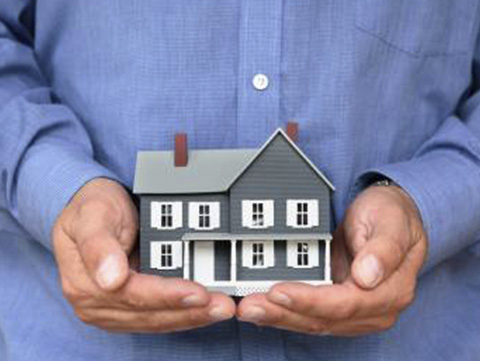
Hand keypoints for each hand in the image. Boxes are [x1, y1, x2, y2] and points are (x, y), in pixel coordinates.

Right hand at [52, 178, 234, 332]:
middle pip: (148, 314)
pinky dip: (183, 314)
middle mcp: (96, 303)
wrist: (91, 210)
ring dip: (191, 317)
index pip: (133, 295)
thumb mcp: (92, 214)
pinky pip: (158, 317)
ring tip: (221, 308)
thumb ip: (98, 245)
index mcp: (84, 283)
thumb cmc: (93, 208)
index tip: (198, 293)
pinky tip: (205, 309)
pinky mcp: (127, 308)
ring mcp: (111, 309)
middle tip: (223, 306)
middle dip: (189, 312)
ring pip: (157, 320)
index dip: (167, 296)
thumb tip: (111, 279)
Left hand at [237, 185, 427, 335]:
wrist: (391, 216)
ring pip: (313, 321)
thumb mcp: (392, 222)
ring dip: (278, 317)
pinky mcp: (338, 304)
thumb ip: (384, 248)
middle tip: (249, 306)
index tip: (278, 291)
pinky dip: (285, 312)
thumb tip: (367, 276)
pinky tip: (263, 308)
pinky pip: (310, 314)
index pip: (345, 303)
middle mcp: (374, 308)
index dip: (309, 300)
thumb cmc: (393, 216)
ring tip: (248, 308)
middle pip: (324, 319)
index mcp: (391, 290)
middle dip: (283, 314)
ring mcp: (356, 310)